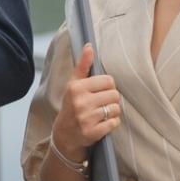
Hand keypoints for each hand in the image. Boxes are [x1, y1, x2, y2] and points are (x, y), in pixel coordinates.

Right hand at [51, 44, 121, 159]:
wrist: (64, 134)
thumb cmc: (71, 105)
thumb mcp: (73, 84)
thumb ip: (83, 65)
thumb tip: (89, 45)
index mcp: (76, 87)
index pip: (108, 80)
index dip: (107, 86)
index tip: (99, 92)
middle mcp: (80, 102)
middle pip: (114, 94)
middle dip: (111, 99)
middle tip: (101, 104)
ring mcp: (86, 118)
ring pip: (115, 109)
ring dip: (112, 112)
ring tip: (101, 114)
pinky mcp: (92, 132)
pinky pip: (114, 123)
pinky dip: (111, 123)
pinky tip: (102, 123)